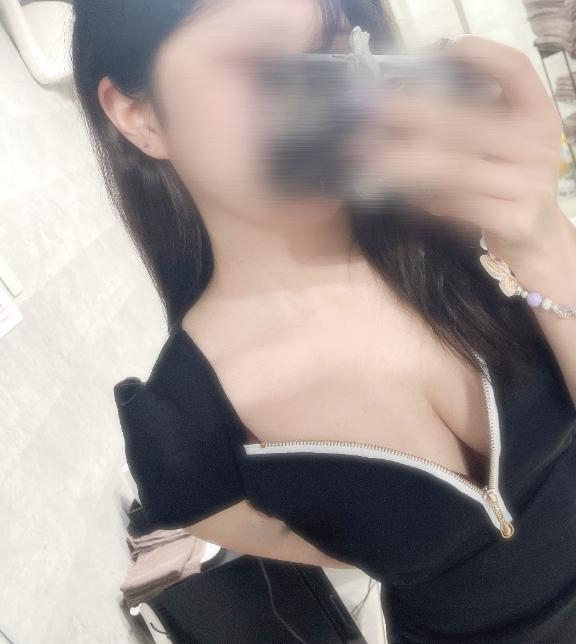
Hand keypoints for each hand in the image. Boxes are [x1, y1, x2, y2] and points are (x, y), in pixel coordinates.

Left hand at [359, 35, 565, 267]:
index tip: (448, 49)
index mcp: (538, 117)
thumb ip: (470, 127)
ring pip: (456, 168)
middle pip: (468, 121)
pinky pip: (458, 204)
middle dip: (413, 115)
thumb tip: (405, 108)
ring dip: (406, 163)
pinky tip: (402, 196)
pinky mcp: (514, 219)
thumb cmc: (508, 187)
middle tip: (373, 113)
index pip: (517, 71)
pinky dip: (426, 199)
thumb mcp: (500, 149)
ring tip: (371, 159)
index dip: (485, 55)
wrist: (537, 240)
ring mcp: (530, 184)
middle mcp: (539, 146)